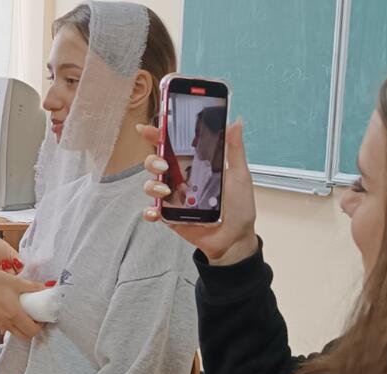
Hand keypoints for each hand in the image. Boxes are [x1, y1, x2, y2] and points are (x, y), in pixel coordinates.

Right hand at [0, 256, 43, 337]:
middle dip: (31, 329)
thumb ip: (35, 287)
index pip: (32, 331)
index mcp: (14, 315)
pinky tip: (7, 309)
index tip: (41, 317)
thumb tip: (49, 287)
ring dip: (20, 326)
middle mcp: (5, 323)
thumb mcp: (17, 282)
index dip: (40, 326)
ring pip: (13, 332)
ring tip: (20, 311)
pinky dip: (8, 322)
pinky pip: (2, 326)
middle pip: (24, 336)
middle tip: (33, 317)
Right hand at [137, 119, 259, 264]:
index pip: (171, 146)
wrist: (235, 238)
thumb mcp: (239, 175)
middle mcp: (180, 179)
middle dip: (153, 160)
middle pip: (155, 163)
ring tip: (166, 191)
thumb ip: (234, 149)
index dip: (156, 136)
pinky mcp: (169, 216)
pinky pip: (152, 211)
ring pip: (151, 185)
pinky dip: (150, 211)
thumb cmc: (239, 207)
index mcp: (194, 165)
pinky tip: (157, 211)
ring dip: (152, 185)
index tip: (147, 129)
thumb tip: (236, 121)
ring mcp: (173, 198)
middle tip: (164, 165)